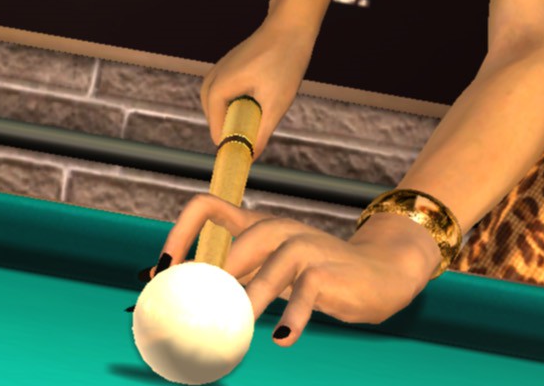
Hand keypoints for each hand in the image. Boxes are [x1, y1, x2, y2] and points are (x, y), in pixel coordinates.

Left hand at [153, 194, 442, 344]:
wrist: (381, 274)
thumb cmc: (317, 276)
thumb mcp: (271, 274)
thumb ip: (237, 281)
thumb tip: (184, 305)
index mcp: (256, 226)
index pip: (207, 207)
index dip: (179, 233)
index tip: (162, 269)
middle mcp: (278, 230)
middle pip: (242, 241)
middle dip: (216, 277)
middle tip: (199, 313)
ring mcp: (305, 247)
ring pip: (271, 267)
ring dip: (251, 300)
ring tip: (236, 328)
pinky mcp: (328, 269)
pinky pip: (306, 291)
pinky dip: (293, 316)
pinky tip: (283, 337)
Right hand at [199, 13, 317, 150]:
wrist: (291, 25)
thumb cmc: (284, 61)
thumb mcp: (276, 103)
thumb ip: (260, 133)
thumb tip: (251, 158)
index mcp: (216, 90)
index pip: (218, 133)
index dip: (234, 147)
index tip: (250, 158)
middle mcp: (210, 81)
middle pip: (219, 122)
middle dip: (239, 129)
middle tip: (262, 126)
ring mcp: (218, 73)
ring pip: (224, 110)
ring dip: (242, 116)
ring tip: (264, 107)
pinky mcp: (228, 69)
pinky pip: (228, 97)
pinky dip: (243, 104)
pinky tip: (262, 96)